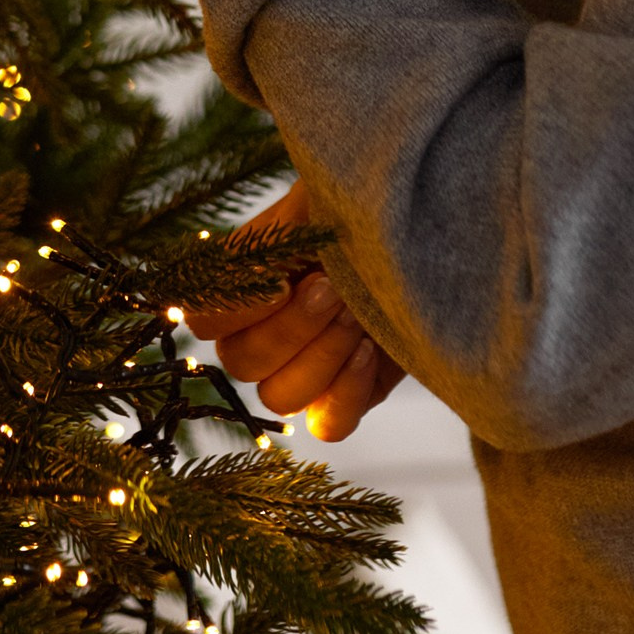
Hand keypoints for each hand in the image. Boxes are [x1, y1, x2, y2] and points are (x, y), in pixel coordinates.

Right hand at [184, 182, 406, 444]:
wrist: (431, 229)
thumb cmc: (367, 212)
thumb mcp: (317, 208)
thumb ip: (273, 241)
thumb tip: (252, 278)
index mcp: (245, 285)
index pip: (201, 319)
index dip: (231, 309)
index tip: (279, 281)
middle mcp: (265, 333)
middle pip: (241, 363)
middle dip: (290, 327)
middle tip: (331, 288)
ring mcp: (307, 370)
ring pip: (280, 398)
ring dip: (320, 354)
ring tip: (355, 313)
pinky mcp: (350, 396)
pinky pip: (330, 425)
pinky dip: (346, 392)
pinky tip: (368, 349)